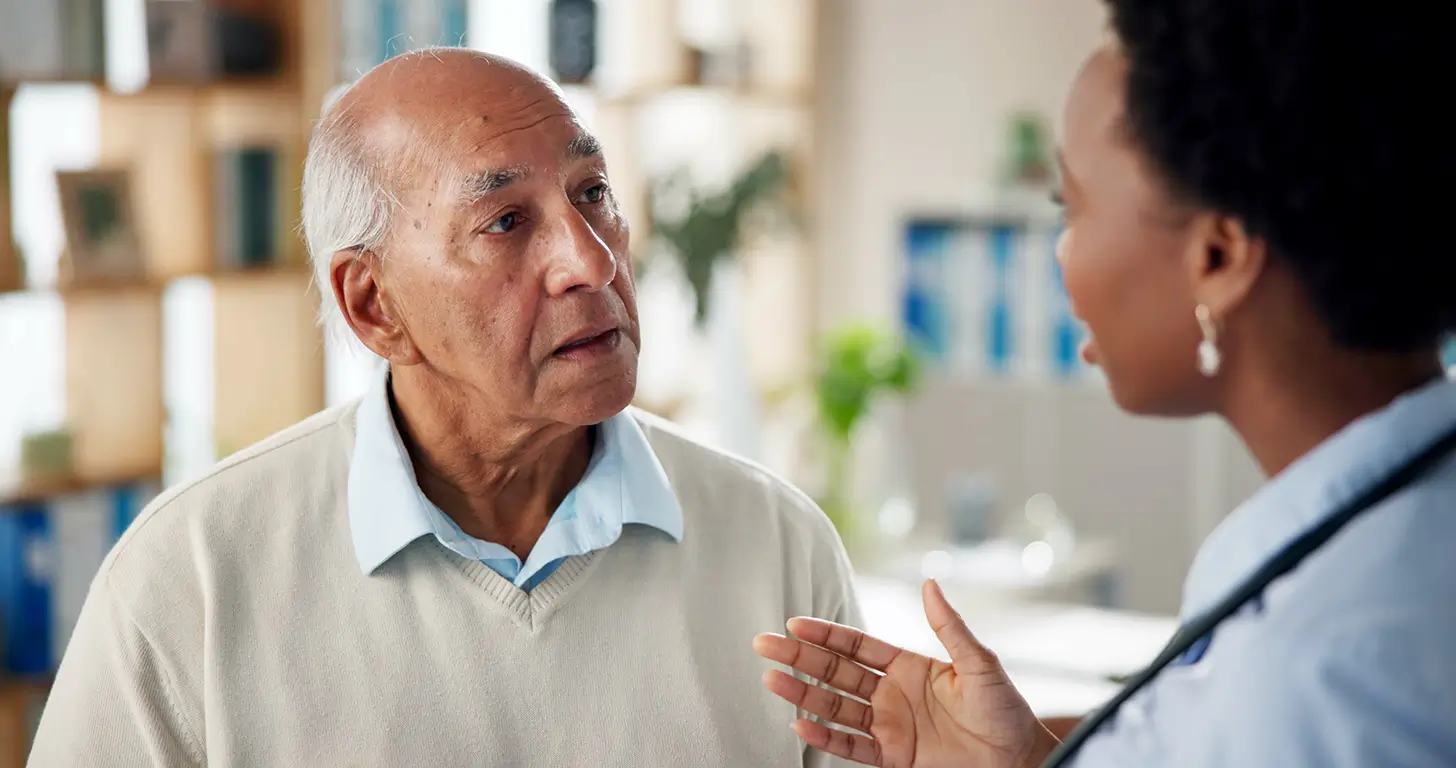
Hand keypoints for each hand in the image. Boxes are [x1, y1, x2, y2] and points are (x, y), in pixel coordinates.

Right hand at [753, 579, 1058, 767]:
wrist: (1017, 759)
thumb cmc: (1005, 710)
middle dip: (799, 657)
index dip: (825, 634)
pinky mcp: (892, 756)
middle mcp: (890, 694)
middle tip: (765, 644)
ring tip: (771, 679)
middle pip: (834, 672)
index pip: (856, 645)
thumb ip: (949, 626)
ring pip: (833, 707)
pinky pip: (850, 747)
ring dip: (802, 693)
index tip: (795, 623)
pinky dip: (824, 737)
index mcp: (907, 666)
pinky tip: (801, 724)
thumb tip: (931, 584)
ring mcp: (888, 725)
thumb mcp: (980, 663)